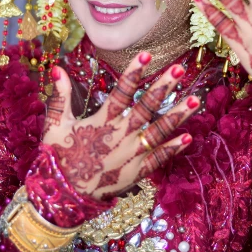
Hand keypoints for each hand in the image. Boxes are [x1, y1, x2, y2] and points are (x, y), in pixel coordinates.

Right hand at [42, 53, 198, 200]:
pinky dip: (172, 149)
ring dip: (177, 116)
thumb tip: (57, 68)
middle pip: (145, 108)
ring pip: (158, 132)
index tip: (146, 54)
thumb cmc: (58, 157)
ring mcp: (130, 155)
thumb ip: (60, 96)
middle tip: (179, 69)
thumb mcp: (55, 125)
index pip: (121, 93)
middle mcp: (119, 137)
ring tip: (196, 100)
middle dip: (163, 87)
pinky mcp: (136, 173)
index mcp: (101, 123)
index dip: (133, 73)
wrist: (63, 196)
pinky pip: (157, 160)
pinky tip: (188, 137)